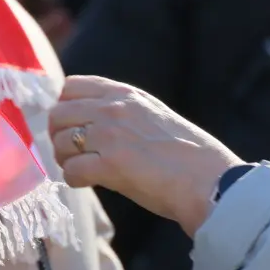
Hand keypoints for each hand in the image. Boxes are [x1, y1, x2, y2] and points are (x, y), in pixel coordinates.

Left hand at [48, 75, 241, 235]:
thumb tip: (94, 122)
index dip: (65, 107)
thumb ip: (125, 111)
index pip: (72, 86)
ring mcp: (110, 135)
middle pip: (58, 114)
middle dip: (58, 135)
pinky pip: (71, 171)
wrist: (211, 180)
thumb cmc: (190, 154)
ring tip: (79, 169)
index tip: (71, 125)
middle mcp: (113, 108)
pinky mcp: (110, 165)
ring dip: (64, 159)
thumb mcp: (155, 114)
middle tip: (70, 153)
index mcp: (125, 94)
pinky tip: (87, 183)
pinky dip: (74, 179)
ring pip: (59, 142)